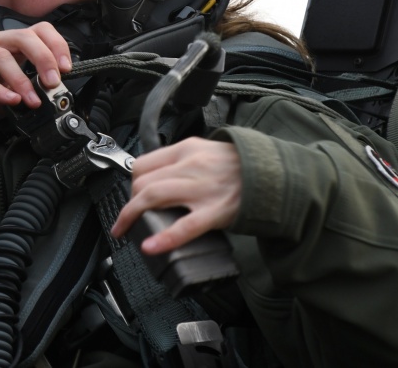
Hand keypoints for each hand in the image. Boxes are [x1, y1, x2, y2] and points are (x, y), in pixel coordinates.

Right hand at [0, 22, 71, 139]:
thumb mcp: (5, 92)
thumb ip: (26, 90)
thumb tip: (53, 97)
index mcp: (5, 43)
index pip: (37, 30)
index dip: (56, 45)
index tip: (67, 68)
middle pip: (23, 37)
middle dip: (43, 59)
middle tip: (53, 82)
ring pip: (1, 55)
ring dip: (21, 80)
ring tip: (31, 100)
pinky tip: (9, 101)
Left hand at [110, 138, 241, 253]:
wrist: (273, 173)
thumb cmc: (239, 165)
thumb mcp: (205, 151)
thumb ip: (182, 161)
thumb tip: (159, 176)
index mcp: (186, 150)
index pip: (143, 164)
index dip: (133, 183)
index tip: (132, 196)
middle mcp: (190, 166)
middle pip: (144, 182)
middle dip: (131, 202)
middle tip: (131, 216)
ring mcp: (202, 189)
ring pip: (154, 197)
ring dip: (132, 215)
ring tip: (124, 230)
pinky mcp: (215, 212)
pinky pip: (185, 226)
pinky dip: (165, 238)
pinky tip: (151, 247)